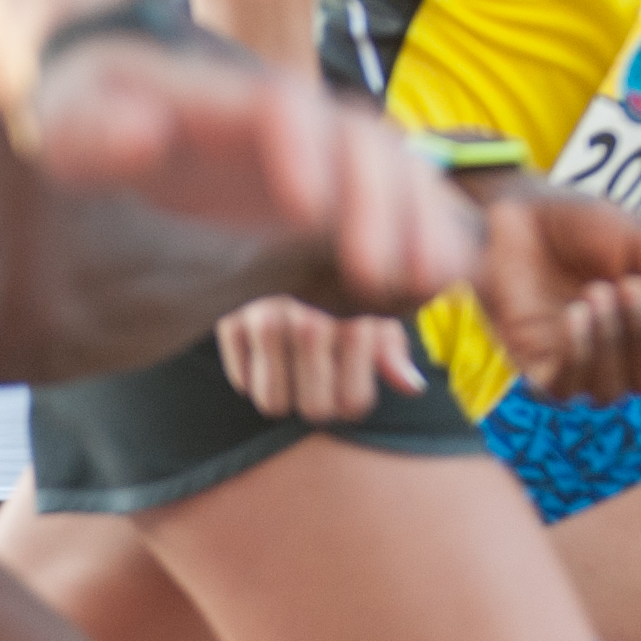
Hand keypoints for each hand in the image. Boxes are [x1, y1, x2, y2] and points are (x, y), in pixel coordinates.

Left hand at [31, 37, 475, 308]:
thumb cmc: (65, 160)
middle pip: (352, 137)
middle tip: (385, 273)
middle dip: (380, 200)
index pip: (278, 107)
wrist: (76, 193)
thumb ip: (90, 133)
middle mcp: (269, 116)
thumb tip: (139, 128)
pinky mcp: (316, 200)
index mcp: (205, 93)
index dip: (306, 151)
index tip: (308, 211)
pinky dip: (415, 239)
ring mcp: (300, 157)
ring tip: (432, 280)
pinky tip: (441, 281)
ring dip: (414, 222)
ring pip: (383, 173)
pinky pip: (383, 209)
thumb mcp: (62, 141)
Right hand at [217, 299, 426, 421]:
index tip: (347, 377)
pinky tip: (265, 350)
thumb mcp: (374, 306)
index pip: (352, 403)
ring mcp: (263, 319)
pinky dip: (251, 374)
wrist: (286, 230)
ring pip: (271, 402)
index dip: (351, 399)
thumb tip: (412, 386)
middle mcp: (309, 319)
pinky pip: (240, 381)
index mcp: (354, 320)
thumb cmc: (338, 278)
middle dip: (318, 401)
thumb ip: (391, 348)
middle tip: (317, 374)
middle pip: (314, 410)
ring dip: (282, 393)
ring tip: (291, 367)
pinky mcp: (229, 319)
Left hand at [473, 183, 640, 405]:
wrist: (524, 211)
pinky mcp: (534, 364)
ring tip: (594, 292)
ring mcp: (575, 364)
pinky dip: (576, 356)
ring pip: (609, 393)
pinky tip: (574, 314)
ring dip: (609, 344)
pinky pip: (562, 391)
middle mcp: (617, 356)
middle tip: (629, 286)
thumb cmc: (587, 226)